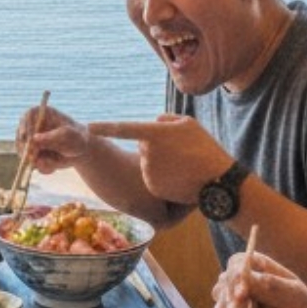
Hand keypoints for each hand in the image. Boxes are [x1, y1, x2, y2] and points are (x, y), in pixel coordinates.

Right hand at [17, 105, 86, 172]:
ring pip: (24, 153)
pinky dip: (41, 167)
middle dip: (27, 150)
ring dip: (37, 161)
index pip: (27, 117)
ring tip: (53, 163)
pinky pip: (31, 164)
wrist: (80, 151)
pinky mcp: (31, 154)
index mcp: (41, 114)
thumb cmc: (76, 137)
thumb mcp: (67, 136)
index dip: (26, 128)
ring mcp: (29, 141)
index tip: (30, 141)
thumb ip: (51, 137)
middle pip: (20, 136)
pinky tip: (53, 166)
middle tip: (35, 159)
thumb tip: (34, 140)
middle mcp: (31, 126)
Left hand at [85, 114, 231, 203]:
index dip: (105, 127)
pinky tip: (179, 178)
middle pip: (144, 146)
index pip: (125, 128)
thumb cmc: (205, 148)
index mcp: (155, 134)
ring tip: (183, 165)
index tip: (89, 127)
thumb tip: (152, 123)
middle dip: (157, 147)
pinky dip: (163, 177)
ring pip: (148, 162)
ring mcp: (149, 171)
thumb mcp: (188, 124)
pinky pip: (153, 177)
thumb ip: (165, 120)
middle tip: (181, 151)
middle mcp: (147, 153)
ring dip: (162, 163)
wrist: (217, 181)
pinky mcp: (152, 186)